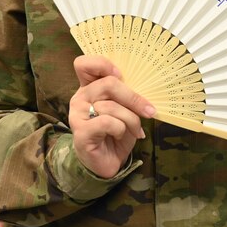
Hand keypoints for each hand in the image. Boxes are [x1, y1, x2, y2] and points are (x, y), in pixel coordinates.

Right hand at [69, 55, 154, 178]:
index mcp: (88, 88)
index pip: (84, 64)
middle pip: (108, 83)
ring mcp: (78, 114)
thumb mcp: (124, 110)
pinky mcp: (81, 131)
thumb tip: (143, 90)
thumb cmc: (115, 133)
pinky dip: (121, 129)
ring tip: (136, 130)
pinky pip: (108, 122)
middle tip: (148, 110)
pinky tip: (119, 136)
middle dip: (133, 98)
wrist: (106, 163)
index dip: (103, 64)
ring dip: (131, 120)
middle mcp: (80, 98)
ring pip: (112, 106)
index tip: (120, 75)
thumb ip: (125, 95)